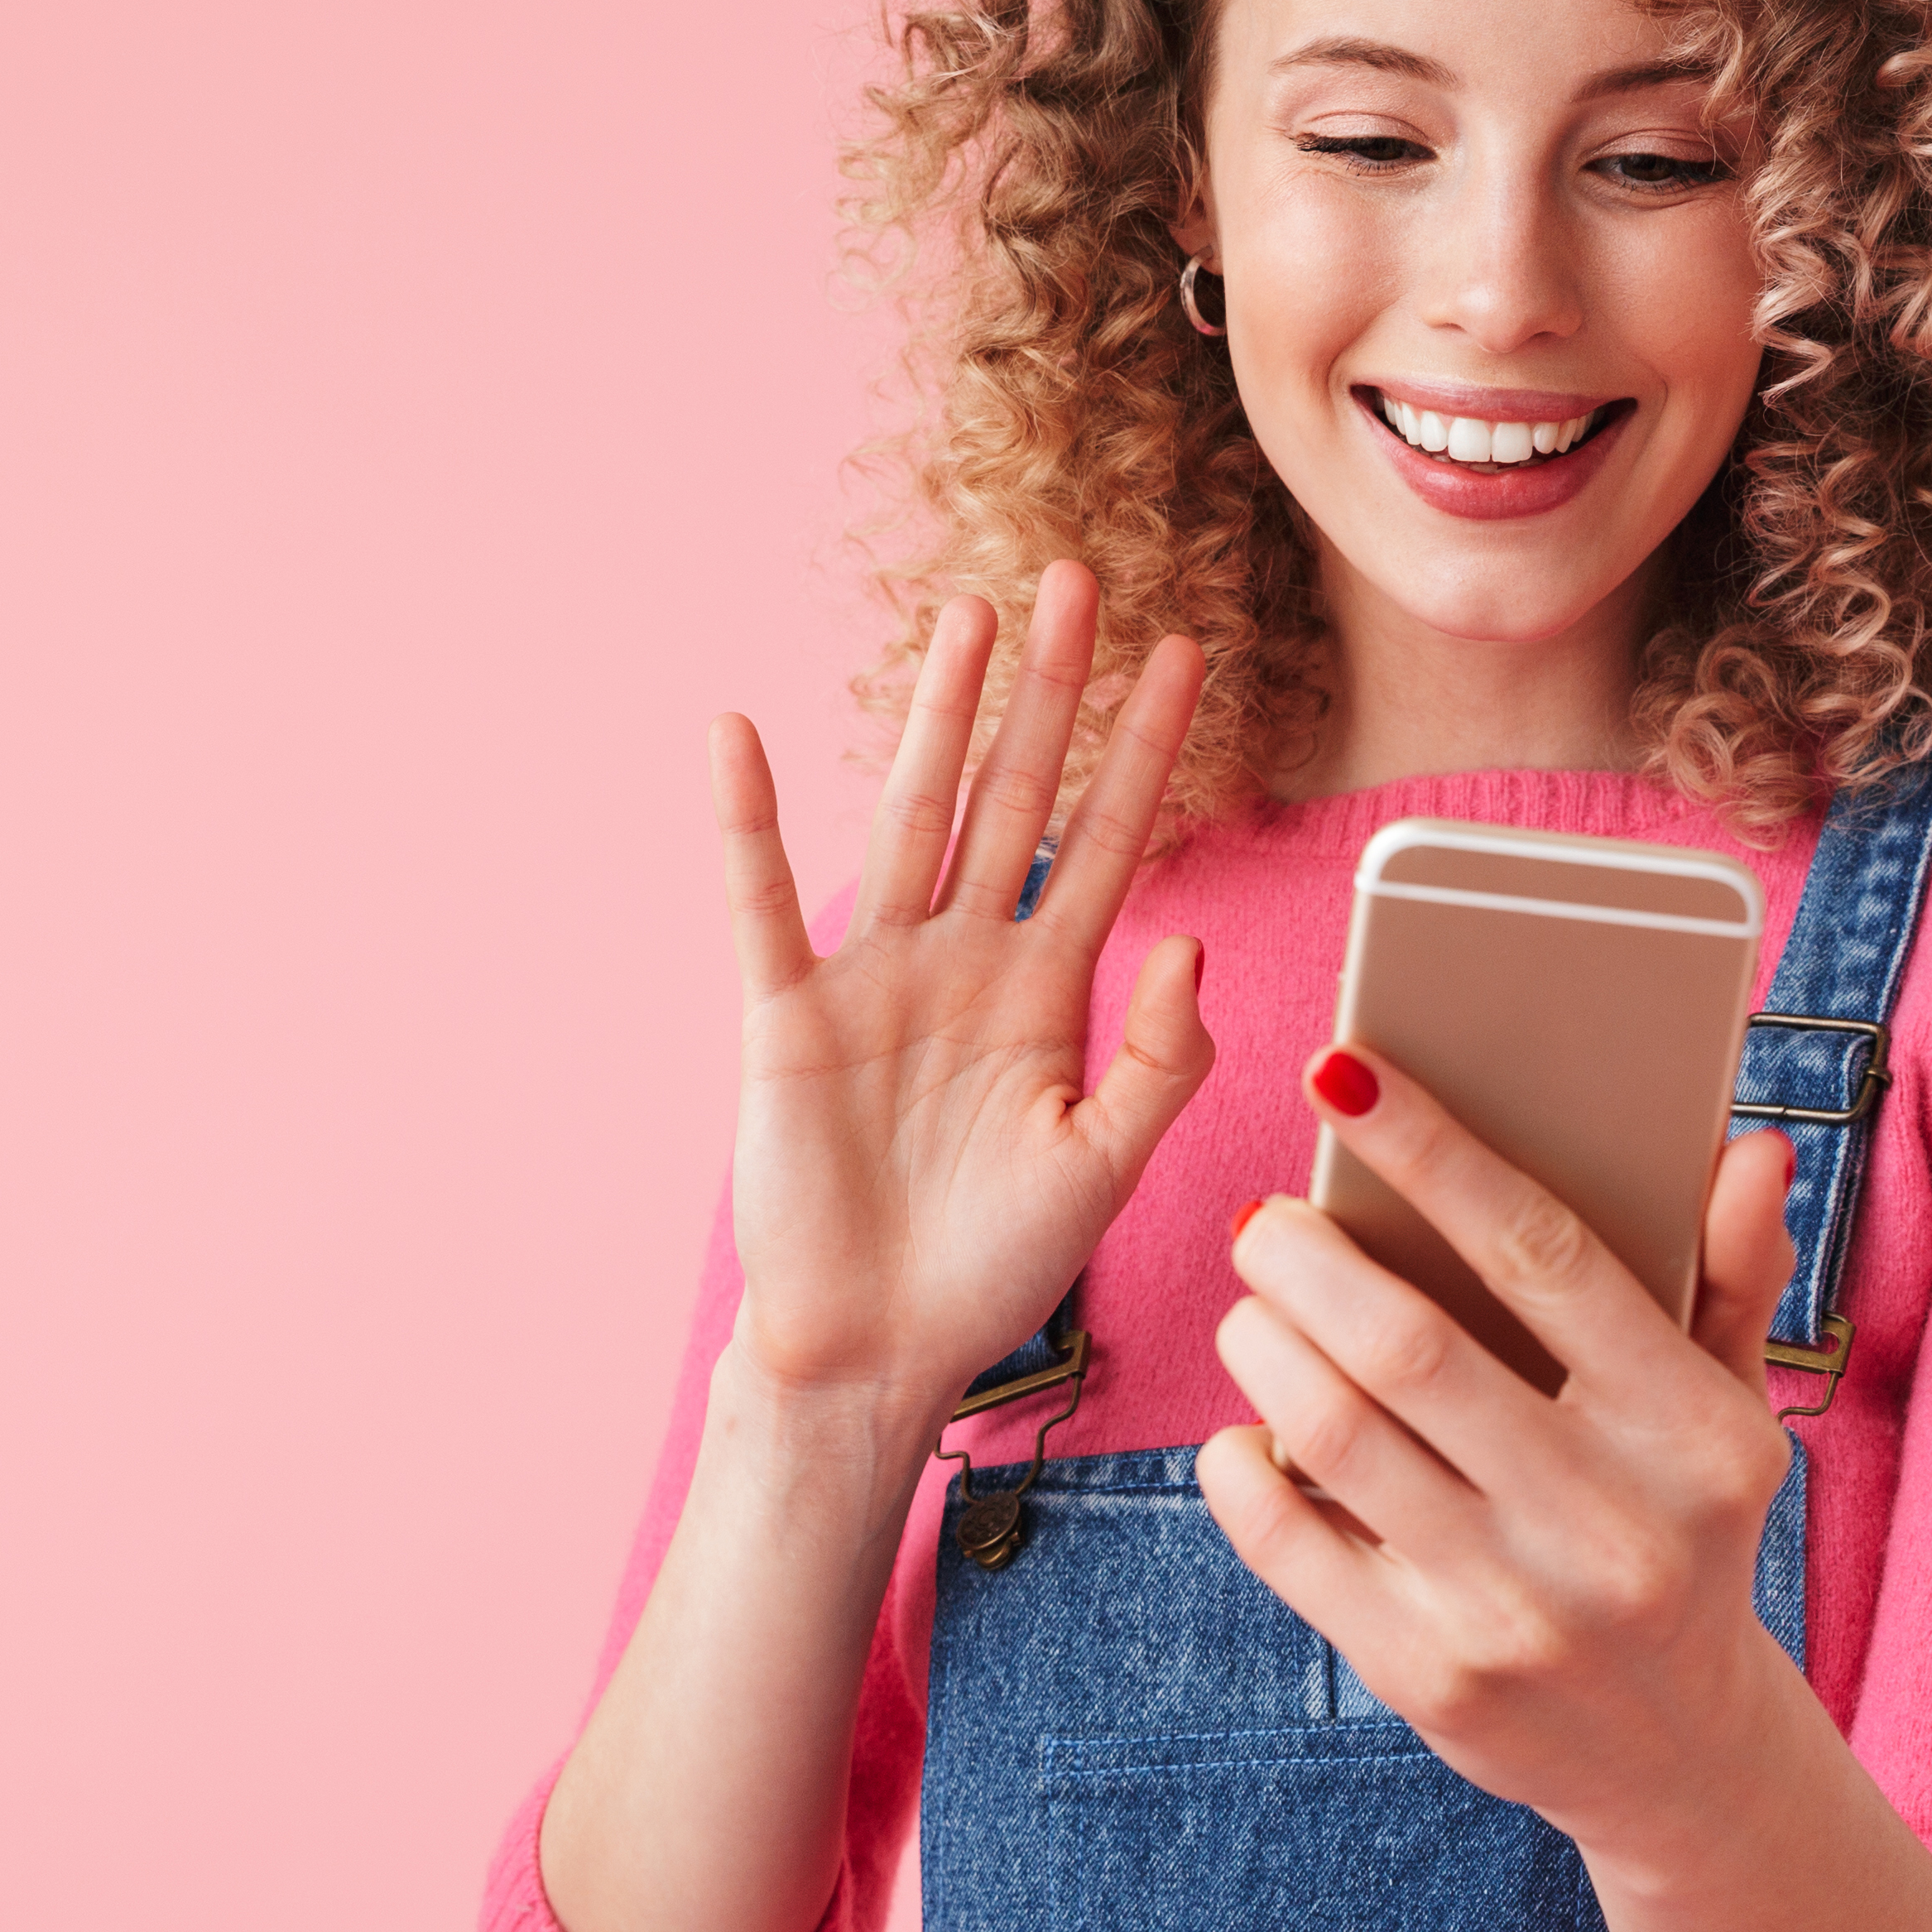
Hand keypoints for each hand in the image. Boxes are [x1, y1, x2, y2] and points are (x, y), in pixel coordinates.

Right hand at [710, 564, 1213, 1445]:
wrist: (877, 1353)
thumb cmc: (990, 1273)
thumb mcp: (1102, 1169)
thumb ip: (1156, 1062)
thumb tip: (1190, 943)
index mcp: (1046, 994)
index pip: (1110, 840)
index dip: (1148, 750)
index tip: (1187, 655)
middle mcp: (963, 961)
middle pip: (1015, 795)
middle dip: (1048, 690)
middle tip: (1077, 578)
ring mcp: (875, 978)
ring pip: (913, 816)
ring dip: (937, 716)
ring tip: (964, 615)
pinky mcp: (786, 1016)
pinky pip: (763, 902)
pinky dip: (748, 821)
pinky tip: (740, 735)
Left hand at [1201, 1046, 1807, 1859]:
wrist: (1677, 1753)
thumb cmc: (1686, 1533)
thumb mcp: (1731, 1412)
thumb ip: (1731, 1276)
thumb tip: (1746, 1148)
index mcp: (1695, 1435)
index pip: (1543, 1253)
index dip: (1431, 1151)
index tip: (1340, 1071)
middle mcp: (1611, 1527)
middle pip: (1410, 1346)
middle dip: (1306, 1257)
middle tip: (1265, 1219)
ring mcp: (1516, 1613)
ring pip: (1335, 1433)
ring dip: (1264, 1346)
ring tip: (1251, 1308)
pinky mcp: (1430, 1681)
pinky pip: (1290, 1544)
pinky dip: (1241, 1469)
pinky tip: (1241, 1429)